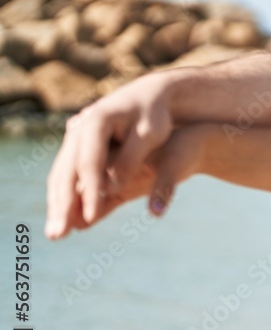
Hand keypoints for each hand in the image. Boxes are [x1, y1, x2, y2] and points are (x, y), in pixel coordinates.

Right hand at [45, 74, 174, 238]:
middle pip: (67, 171)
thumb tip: (112, 188)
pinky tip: (64, 219)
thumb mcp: (150, 135)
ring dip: (58, 205)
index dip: (90, 191)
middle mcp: (80, 129)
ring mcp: (76, 138)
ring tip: (57, 233)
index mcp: (98, 121)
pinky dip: (64, 196)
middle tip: (59, 234)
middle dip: (63, 204)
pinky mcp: (80, 148)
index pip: (90, 162)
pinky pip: (68, 175)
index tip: (91, 216)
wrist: (150, 95)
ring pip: (62, 175)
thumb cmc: (155, 115)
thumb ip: (131, 159)